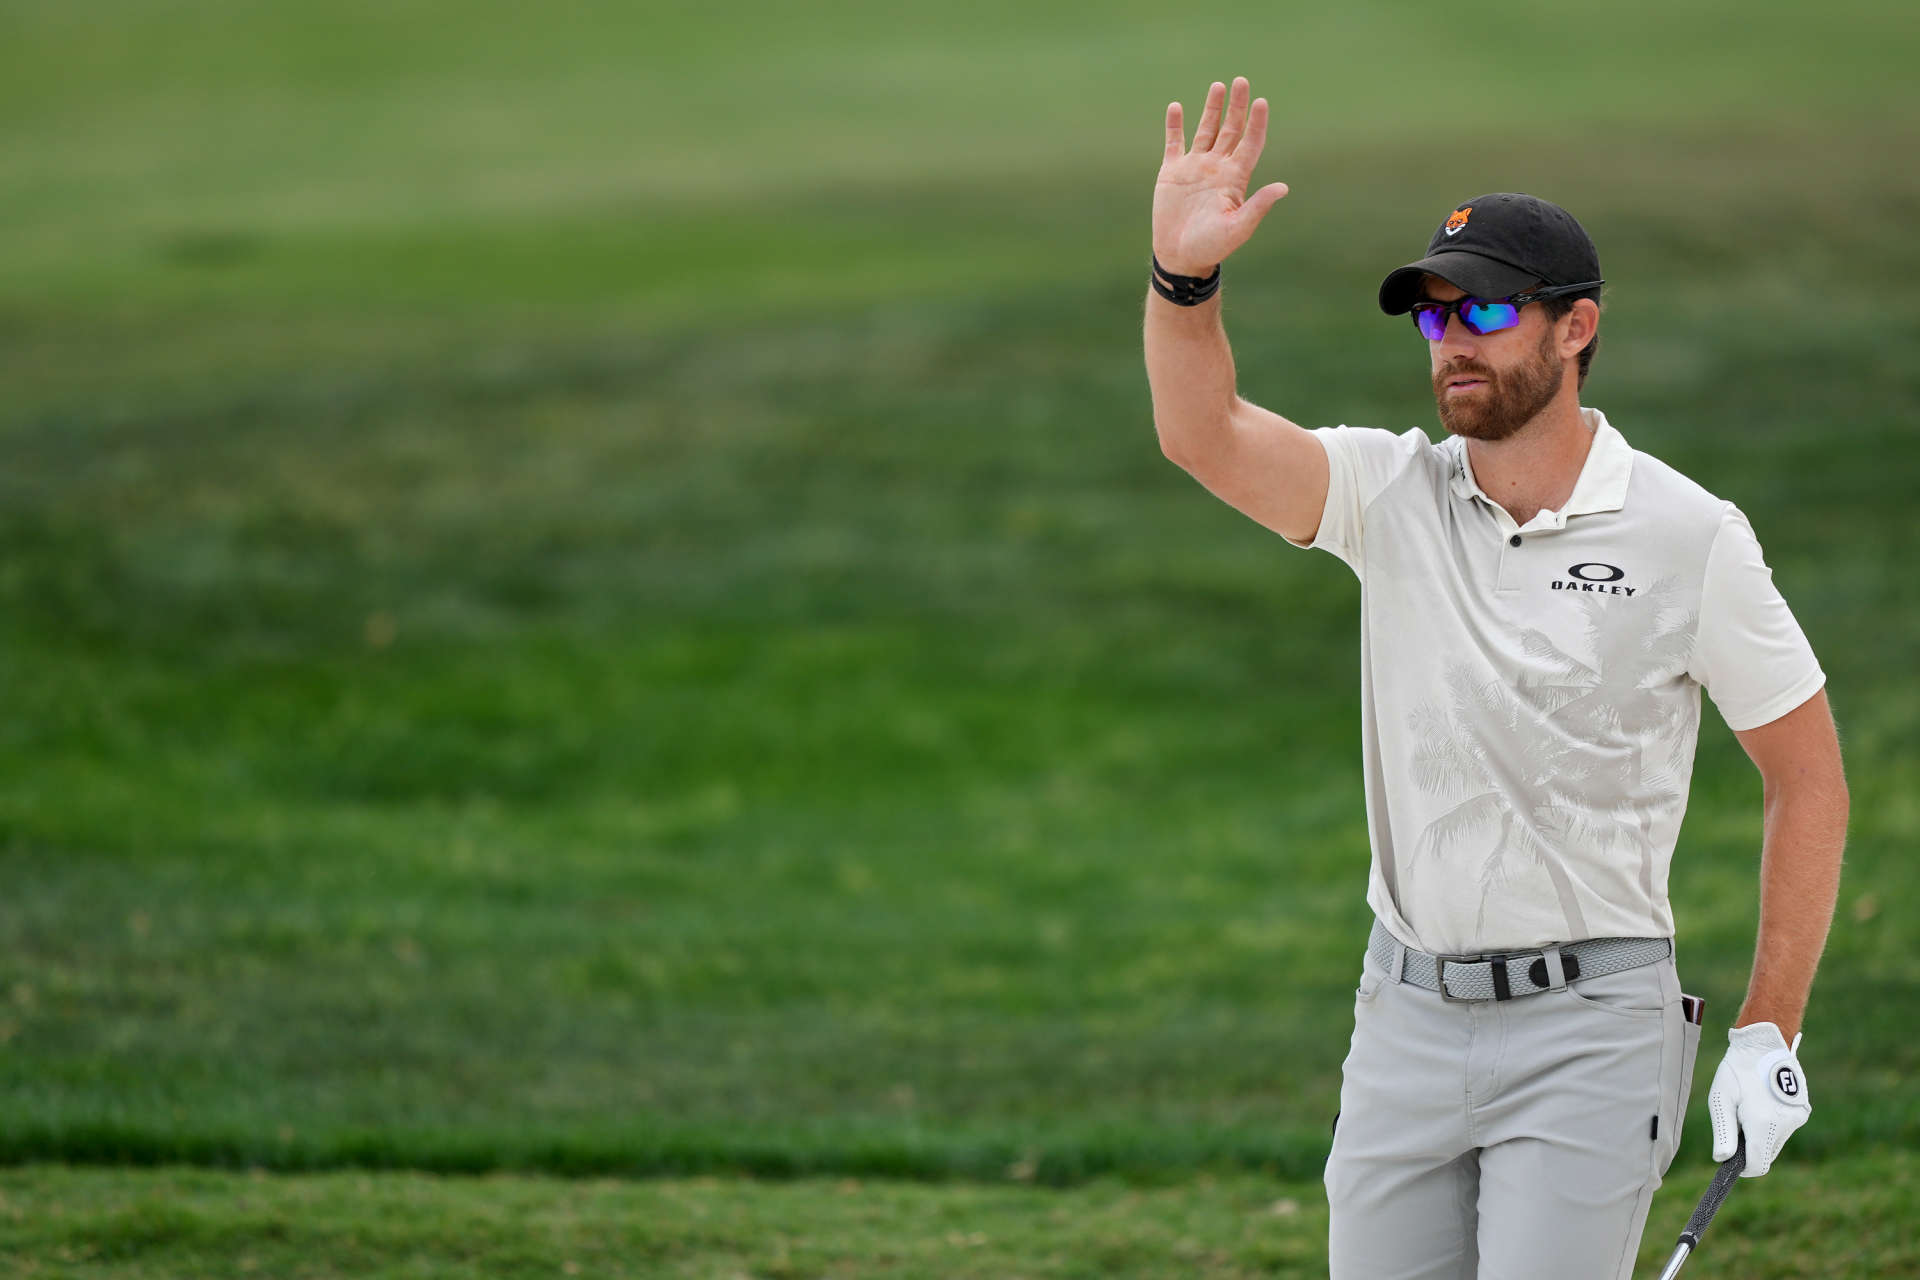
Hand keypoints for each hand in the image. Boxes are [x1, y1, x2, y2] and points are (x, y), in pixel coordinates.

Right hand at [1153, 76, 1289, 276]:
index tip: (1261, 103)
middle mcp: (1217, 168)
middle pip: (1231, 130)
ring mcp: (1195, 168)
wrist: (1179, 256)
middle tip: (1242, 81)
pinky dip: (1174, 125)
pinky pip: (1174, 143)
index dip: (1257, 123)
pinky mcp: (1172, 172)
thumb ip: (1258, 206)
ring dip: (1211, 108)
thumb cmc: (1211, 247)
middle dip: (1237, 106)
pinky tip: (1176, 107)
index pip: (1250, 143)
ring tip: (1217, 86)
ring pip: (1205, 130)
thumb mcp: (1238, 228)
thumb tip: (1283, 188)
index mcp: (1235, 178)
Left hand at [1708, 1021, 1809, 1176]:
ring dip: (1761, 1135)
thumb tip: (1722, 1160)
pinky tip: (1761, 1102)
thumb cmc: (1737, 1070)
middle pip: (1767, 1155)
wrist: (1764, 1043)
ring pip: (1776, 1142)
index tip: (1731, 1162)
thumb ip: (1723, 1132)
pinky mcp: (1803, 1111)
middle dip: (1750, 1149)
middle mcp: (1785, 1125)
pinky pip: (1784, 1129)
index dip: (1743, 1168)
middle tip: (1735, 1123)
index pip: (1758, 1165)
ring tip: (1747, 1108)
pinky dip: (1772, 1125)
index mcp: (1763, 1124)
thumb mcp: (1721, 1099)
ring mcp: (1798, 1119)